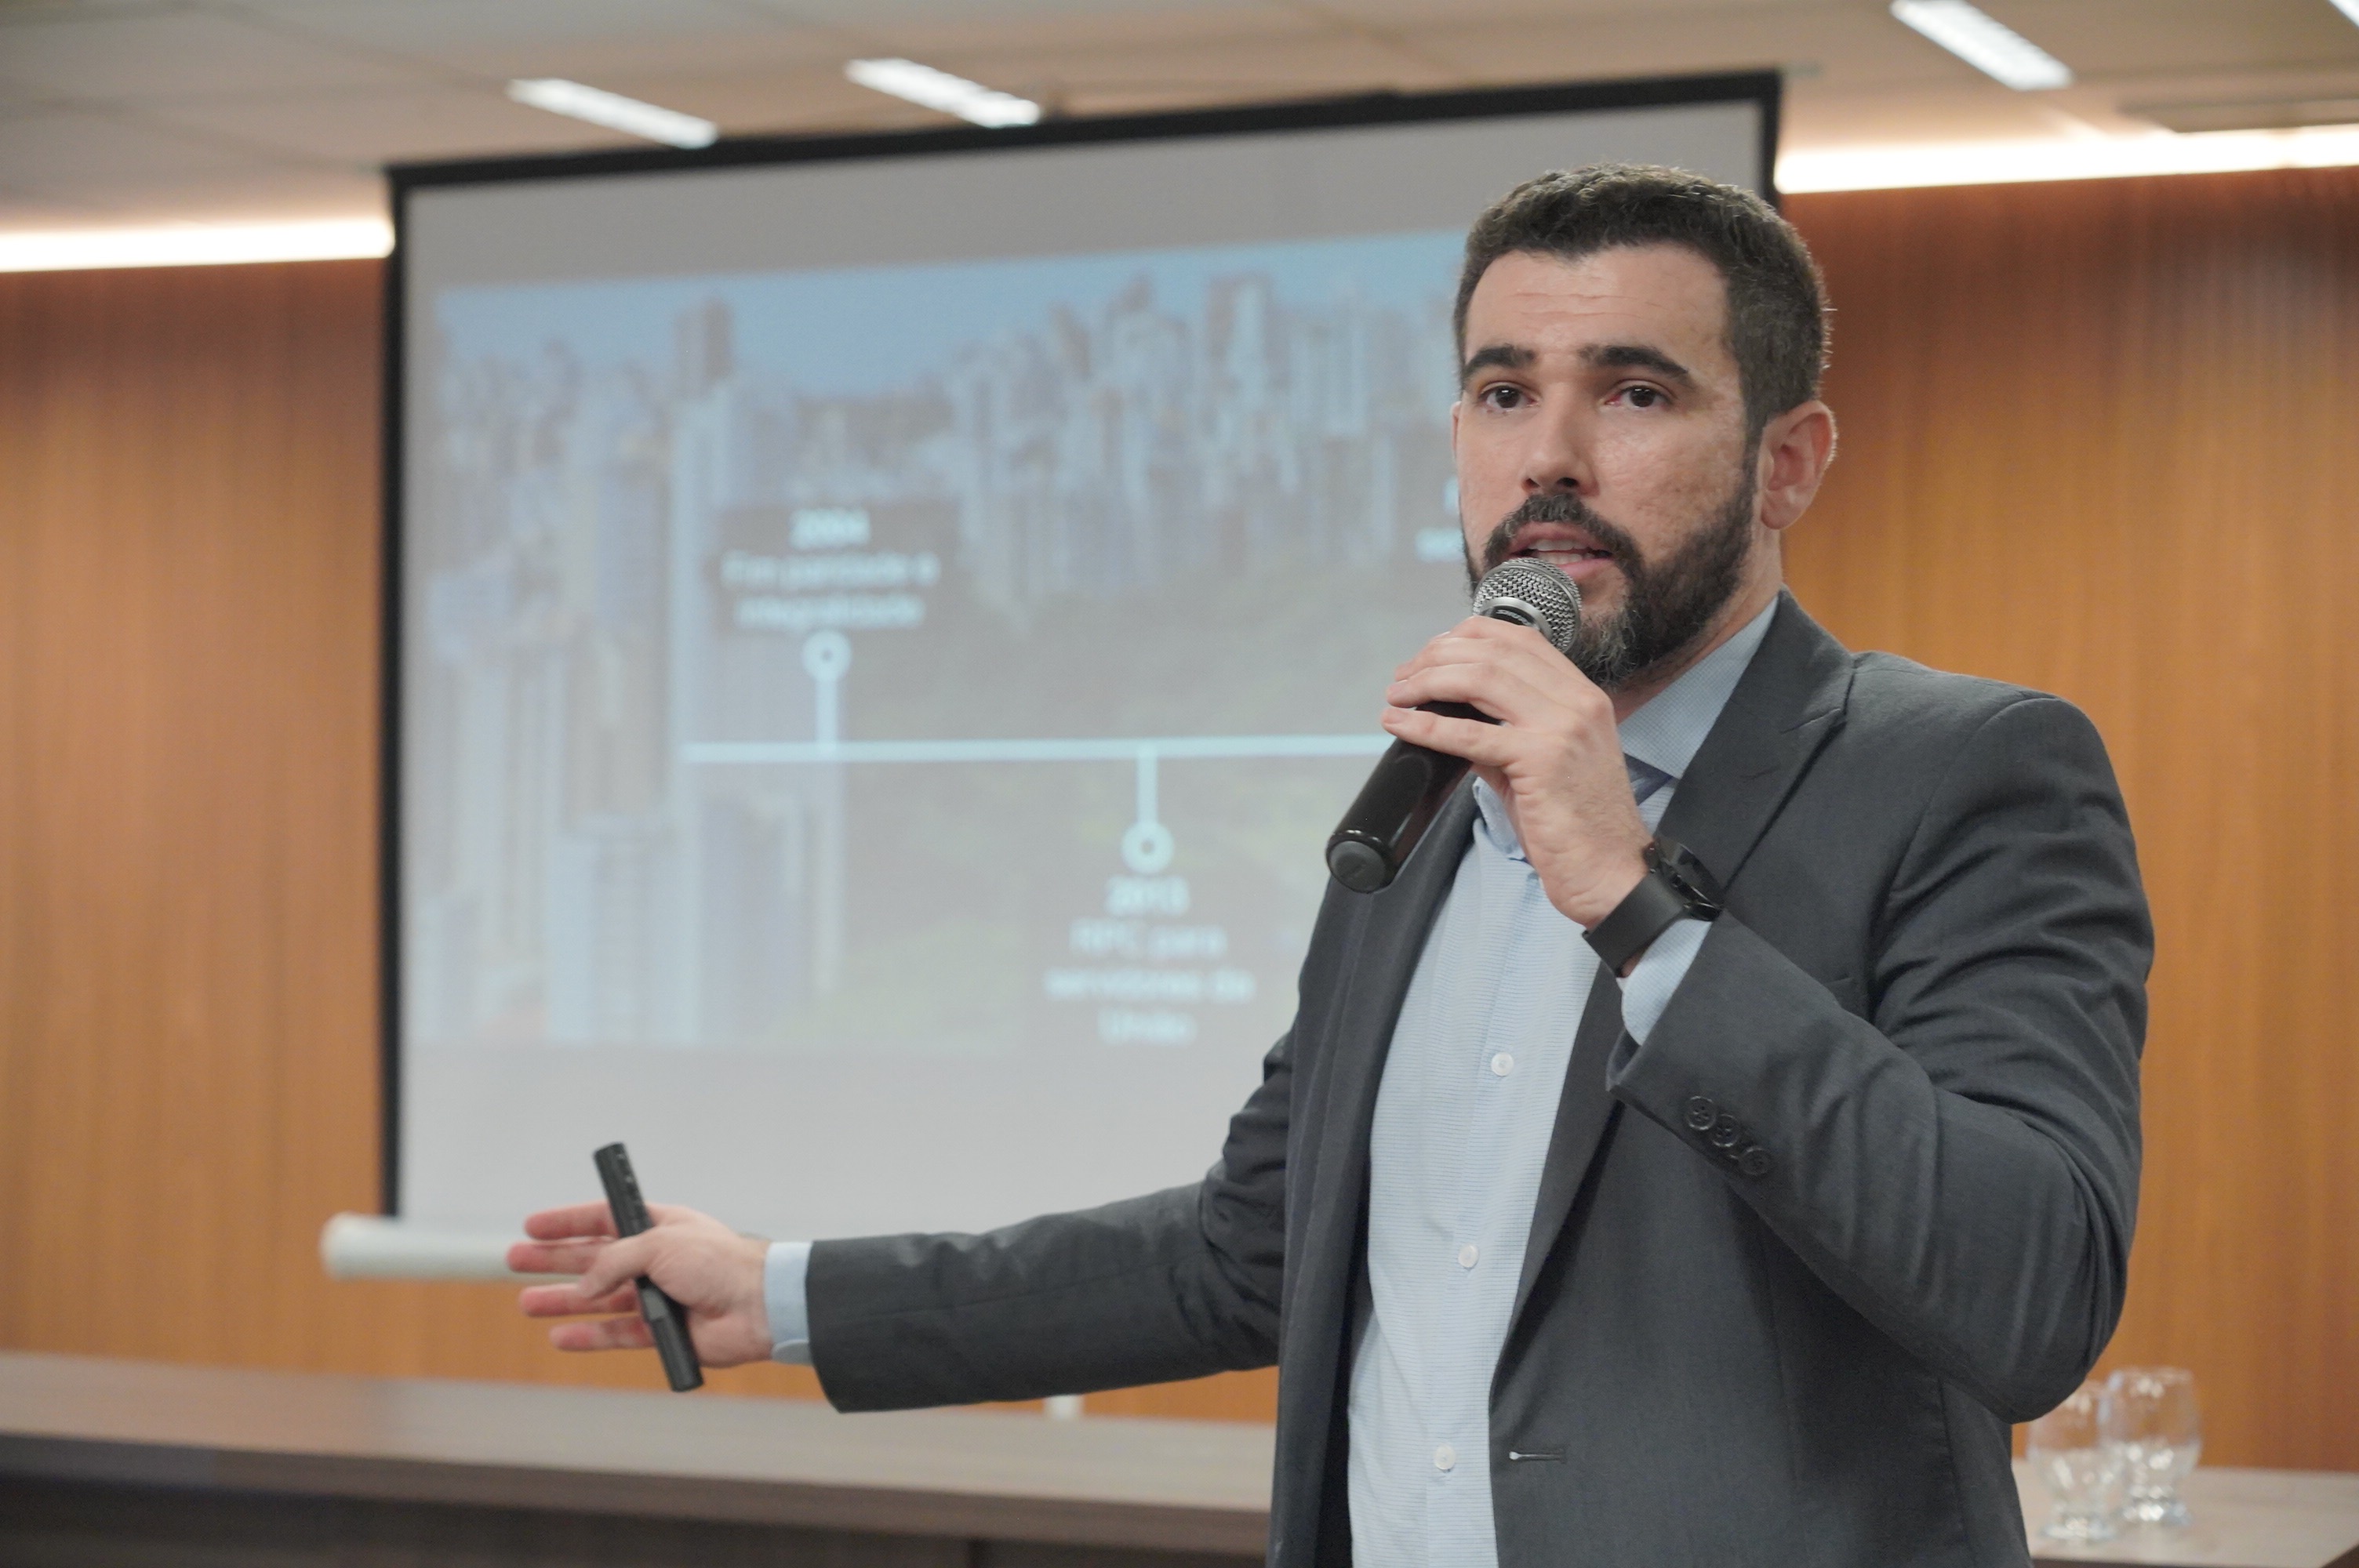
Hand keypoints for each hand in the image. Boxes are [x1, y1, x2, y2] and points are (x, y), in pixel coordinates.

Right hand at [511, 1202, 773, 1367]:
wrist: (757, 1306)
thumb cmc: (719, 1263)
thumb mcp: (659, 1244)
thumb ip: (612, 1263)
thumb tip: (582, 1289)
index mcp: (658, 1227)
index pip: (603, 1219)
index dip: (568, 1222)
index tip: (533, 1225)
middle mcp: (654, 1260)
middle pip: (592, 1259)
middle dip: (553, 1260)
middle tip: (514, 1261)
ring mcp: (655, 1297)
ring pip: (597, 1299)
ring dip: (562, 1301)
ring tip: (526, 1303)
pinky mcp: (659, 1331)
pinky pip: (614, 1334)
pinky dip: (587, 1336)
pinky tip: (560, 1336)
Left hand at [1382, 615, 1649, 927]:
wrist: (1611, 872)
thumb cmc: (1578, 826)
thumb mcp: (1543, 764)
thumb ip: (1502, 735)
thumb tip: (1452, 719)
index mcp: (1582, 695)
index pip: (1519, 638)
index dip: (1466, 637)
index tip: (1431, 654)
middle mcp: (1576, 701)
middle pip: (1493, 651)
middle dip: (1437, 657)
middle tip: (1404, 678)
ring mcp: (1562, 727)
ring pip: (1481, 679)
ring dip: (1427, 682)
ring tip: (1397, 695)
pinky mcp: (1542, 760)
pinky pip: (1471, 734)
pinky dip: (1426, 725)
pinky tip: (1401, 724)